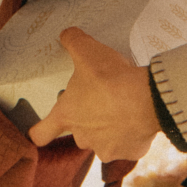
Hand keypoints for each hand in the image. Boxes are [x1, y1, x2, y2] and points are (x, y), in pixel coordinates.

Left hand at [28, 28, 159, 164]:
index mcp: (67, 115)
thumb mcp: (87, 50)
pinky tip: (138, 118)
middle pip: (78, 132)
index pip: (40, 134)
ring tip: (123, 109)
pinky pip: (128, 145)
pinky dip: (132, 135)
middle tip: (100, 101)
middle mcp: (83, 137)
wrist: (147, 99)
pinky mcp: (130, 152)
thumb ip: (72, 40)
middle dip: (87, 120)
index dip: (39, 130)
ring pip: (103, 140)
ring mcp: (106, 148)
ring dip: (110, 128)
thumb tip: (67, 34)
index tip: (40, 128)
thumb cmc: (110, 78)